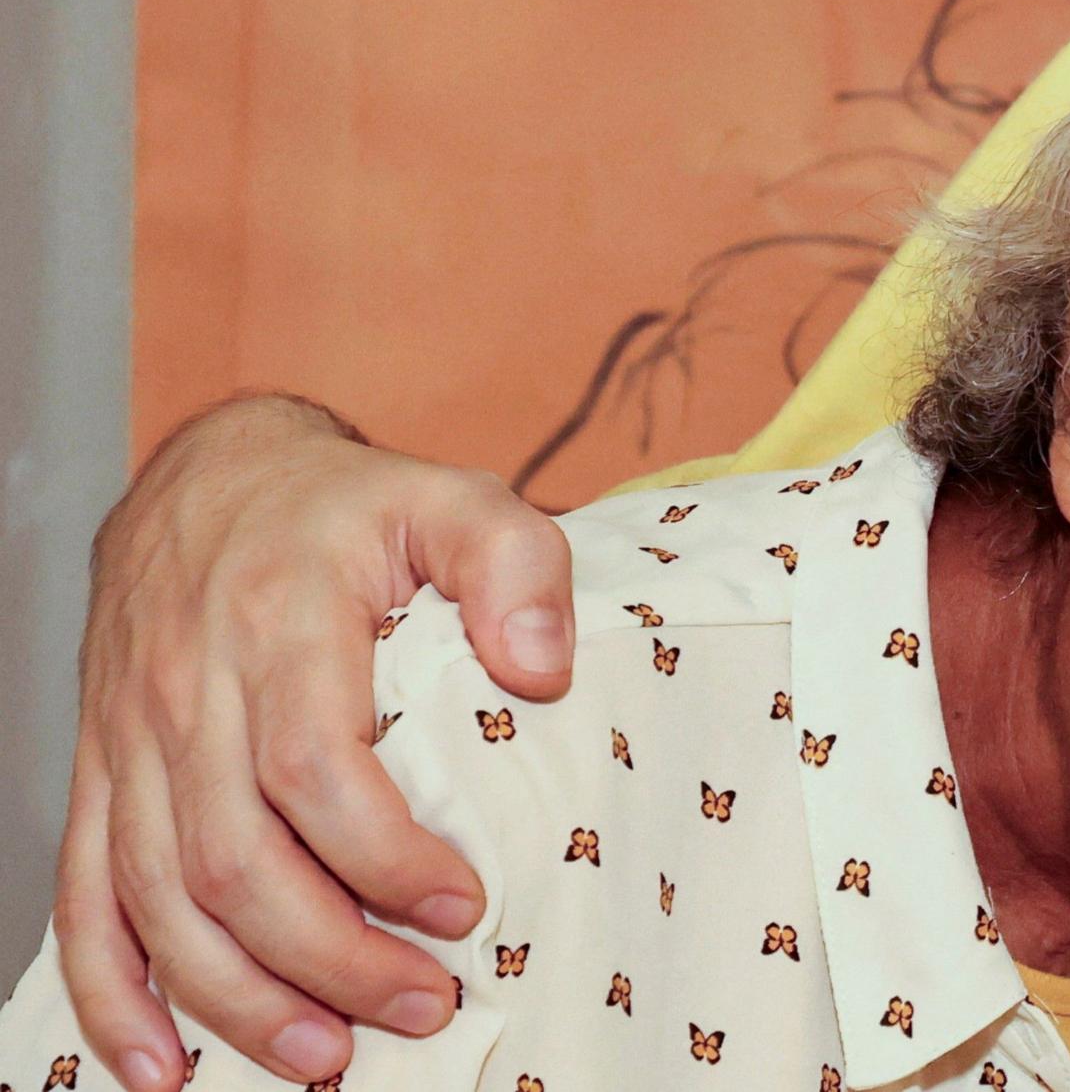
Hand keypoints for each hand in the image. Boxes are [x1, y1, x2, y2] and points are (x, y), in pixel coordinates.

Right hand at [59, 396, 575, 1091]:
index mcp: (277, 621)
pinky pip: (84, 900)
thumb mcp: (456, 498)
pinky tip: (160, 1066)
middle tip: (424, 1003)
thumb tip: (542, 670)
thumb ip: (518, 567)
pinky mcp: (100, 778)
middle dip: (328, 954)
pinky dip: (111, 995)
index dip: (383, 857)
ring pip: (158, 897)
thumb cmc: (347, 508)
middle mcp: (187, 692)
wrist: (208, 478)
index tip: (463, 908)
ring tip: (327, 1056)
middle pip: (233, 856)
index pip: (313, 768)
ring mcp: (131, 743)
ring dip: (235, 996)